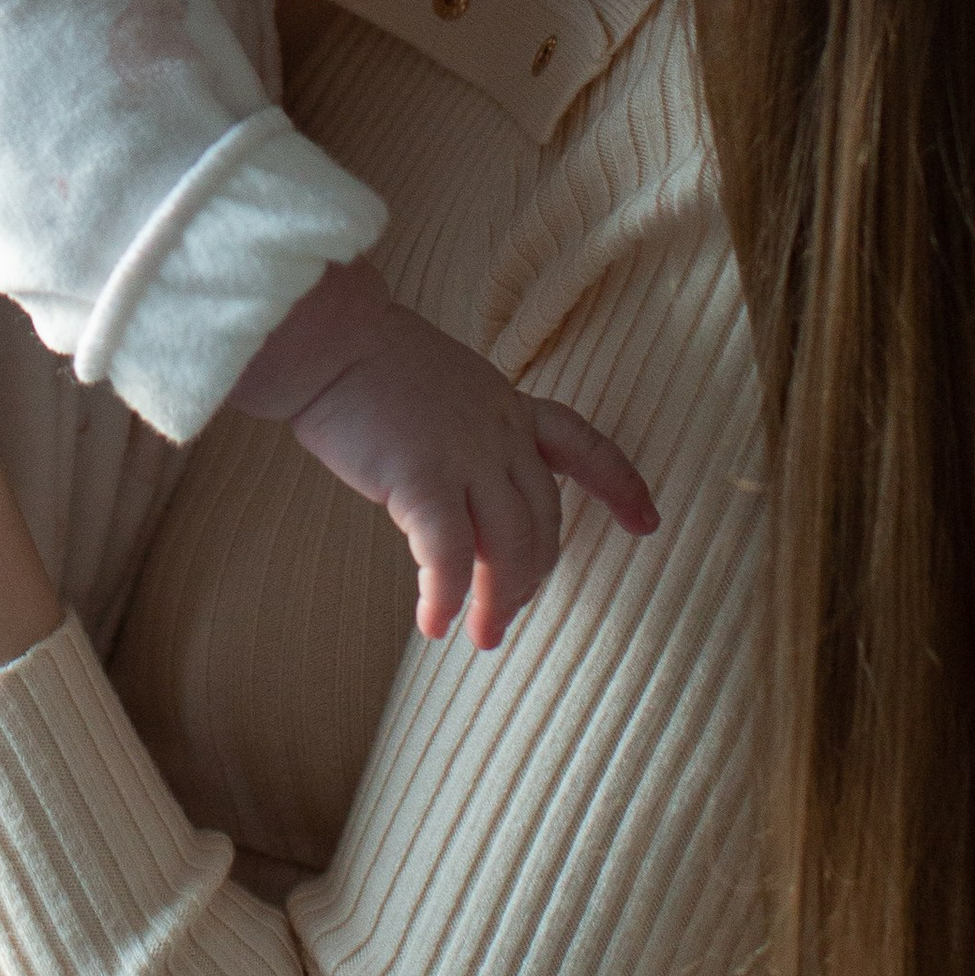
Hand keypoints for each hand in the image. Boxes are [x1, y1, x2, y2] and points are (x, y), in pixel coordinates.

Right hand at [232, 261, 655, 648]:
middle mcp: (499, 431)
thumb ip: (465, 434)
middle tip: (509, 614)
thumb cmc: (364, 362)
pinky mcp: (422, 477)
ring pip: (508, 544)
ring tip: (482, 636)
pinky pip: (448, 555)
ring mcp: (466, 453)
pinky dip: (446, 596)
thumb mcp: (442, 387)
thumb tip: (462, 497)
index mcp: (507, 404)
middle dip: (533, 575)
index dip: (620, 486)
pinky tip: (434, 624)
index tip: (647, 522)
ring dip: (498, 600)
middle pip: (542, 518)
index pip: (583, 445)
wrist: (327, 339)